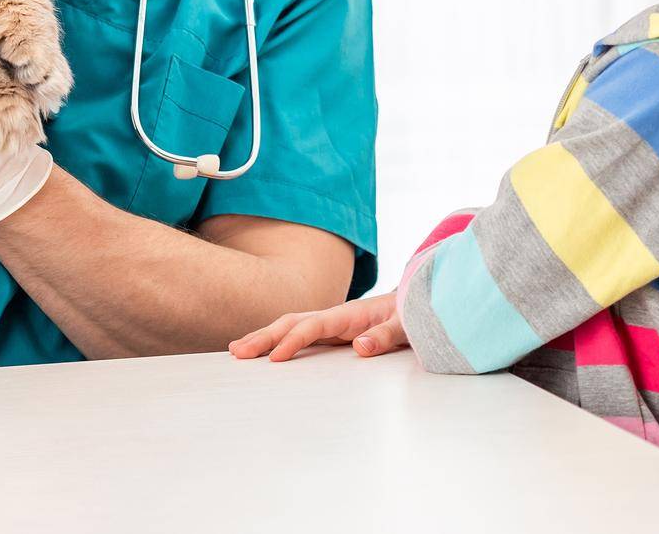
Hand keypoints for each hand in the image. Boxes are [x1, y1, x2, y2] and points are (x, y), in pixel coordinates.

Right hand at [227, 291, 407, 361]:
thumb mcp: (407, 326)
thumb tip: (360, 347)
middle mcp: (335, 316)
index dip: (293, 340)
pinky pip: (301, 335)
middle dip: (264, 336)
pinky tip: (264, 352)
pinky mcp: (334, 332)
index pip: (313, 326)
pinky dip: (279, 340)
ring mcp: (333, 324)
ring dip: (265, 336)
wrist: (421, 301)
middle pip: (292, 322)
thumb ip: (386, 336)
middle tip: (237, 352)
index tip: (275, 358)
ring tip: (238, 350)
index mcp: (349, 314)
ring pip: (291, 326)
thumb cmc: (414, 314)